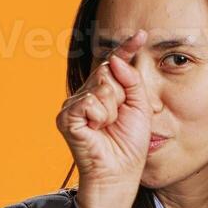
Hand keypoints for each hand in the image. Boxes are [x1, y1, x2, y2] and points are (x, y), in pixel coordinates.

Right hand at [55, 30, 150, 207]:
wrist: (119, 173)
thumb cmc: (129, 145)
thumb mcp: (140, 107)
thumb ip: (132, 81)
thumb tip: (115, 60)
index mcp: (103, 92)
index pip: (114, 64)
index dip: (126, 49)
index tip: (141, 35)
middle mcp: (86, 95)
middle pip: (106, 72)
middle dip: (120, 94)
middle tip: (117, 118)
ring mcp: (74, 106)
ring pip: (99, 87)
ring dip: (111, 109)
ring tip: (107, 127)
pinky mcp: (66, 117)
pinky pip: (89, 102)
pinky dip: (100, 116)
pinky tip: (97, 130)